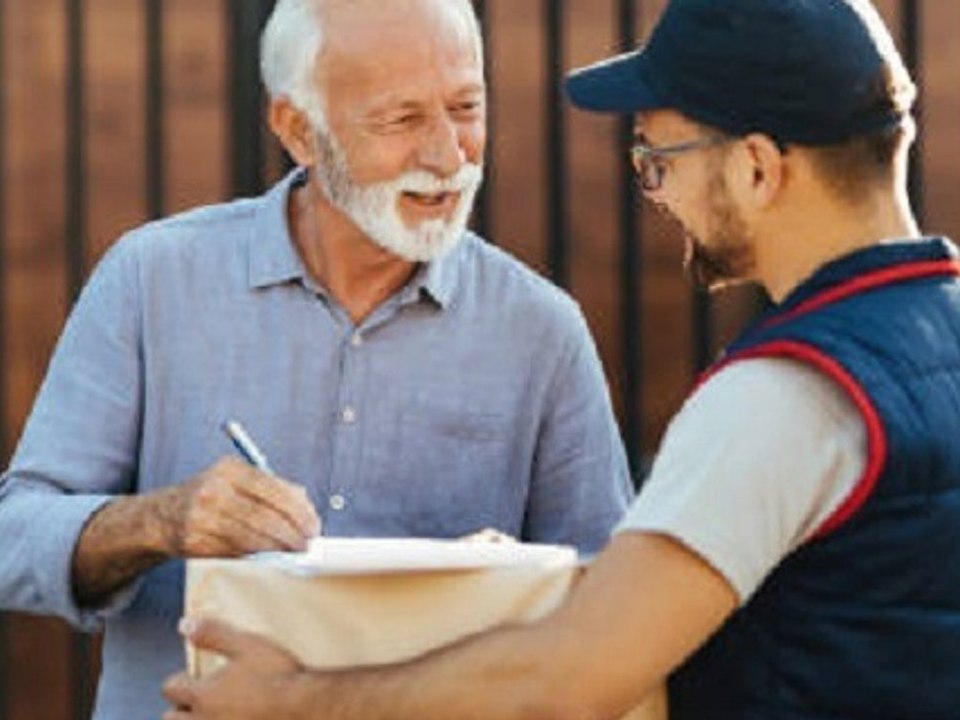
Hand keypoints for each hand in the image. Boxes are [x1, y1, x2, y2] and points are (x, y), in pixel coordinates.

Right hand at [153, 457, 320, 557]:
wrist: (162, 516)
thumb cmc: (210, 496)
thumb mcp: (238, 480)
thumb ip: (273, 488)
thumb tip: (306, 506)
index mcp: (229, 469)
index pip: (273, 490)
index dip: (298, 511)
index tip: (313, 525)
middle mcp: (213, 490)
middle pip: (264, 516)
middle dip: (292, 534)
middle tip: (306, 544)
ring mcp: (202, 518)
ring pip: (252, 538)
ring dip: (278, 548)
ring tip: (293, 552)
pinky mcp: (195, 543)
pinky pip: (236, 552)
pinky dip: (257, 556)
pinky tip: (269, 556)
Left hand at [163, 618, 304, 719]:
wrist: (307, 709)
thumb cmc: (279, 677)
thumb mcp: (248, 645)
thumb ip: (213, 634)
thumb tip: (185, 624)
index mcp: (203, 695)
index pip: (171, 687)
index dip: (180, 680)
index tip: (191, 677)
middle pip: (172, 719)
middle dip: (180, 709)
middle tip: (198, 702)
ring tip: (215, 715)